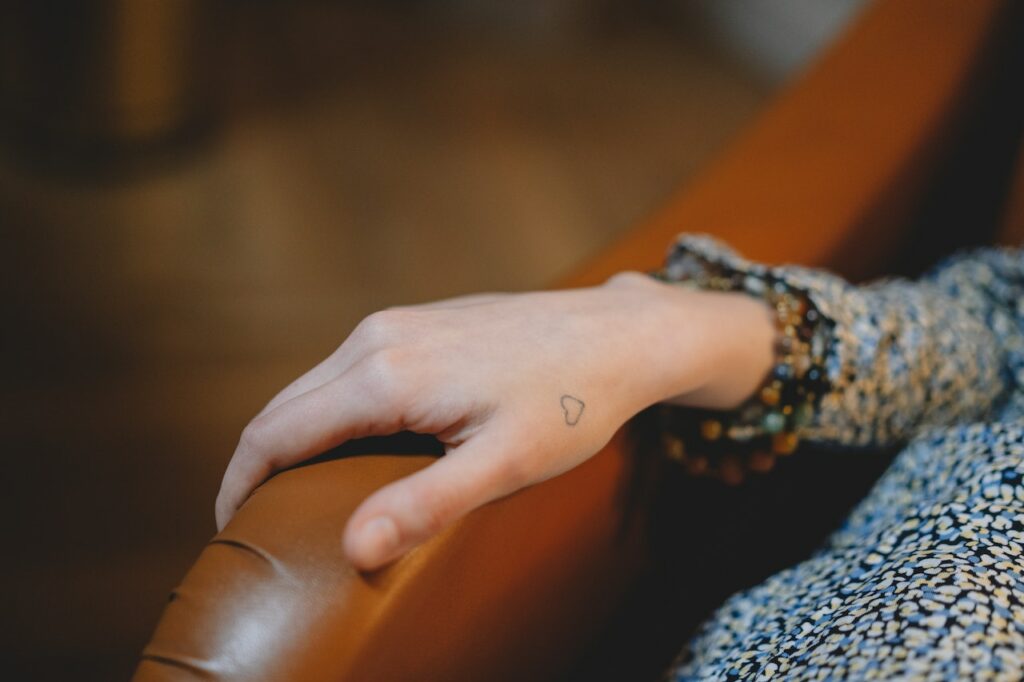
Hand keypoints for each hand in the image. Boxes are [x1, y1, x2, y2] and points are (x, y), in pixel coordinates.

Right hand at [214, 272, 773, 569]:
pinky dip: (326, 411)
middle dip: (256, 463)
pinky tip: (347, 444)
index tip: (228, 529)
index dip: (240, 484)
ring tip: (293, 492)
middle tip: (252, 522)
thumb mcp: (503, 464)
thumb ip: (425, 505)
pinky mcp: (417, 321)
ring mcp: (397, 322)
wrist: (617, 333)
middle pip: (284, 406)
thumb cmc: (568, 402)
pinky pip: (346, 369)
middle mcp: (376, 337)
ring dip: (291, 437)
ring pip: (313, 386)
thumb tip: (353, 547)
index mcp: (384, 374)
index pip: (276, 432)